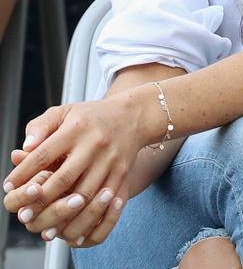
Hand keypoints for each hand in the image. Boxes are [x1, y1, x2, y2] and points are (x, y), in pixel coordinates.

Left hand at [4, 97, 147, 243]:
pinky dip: (88, 217)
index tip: (8, 186)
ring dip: (63, 214)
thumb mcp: (65, 111)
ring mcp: (110, 160)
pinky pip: (104, 202)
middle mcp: (94, 144)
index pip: (43, 154)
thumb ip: (41, 126)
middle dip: (40, 200)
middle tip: (23, 214)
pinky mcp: (121, 173)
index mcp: (76, 128)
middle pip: (63, 178)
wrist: (134, 116)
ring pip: (85, 195)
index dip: (22, 173)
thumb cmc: (91, 117)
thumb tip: (23, 150)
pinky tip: (73, 225)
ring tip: (45, 227)